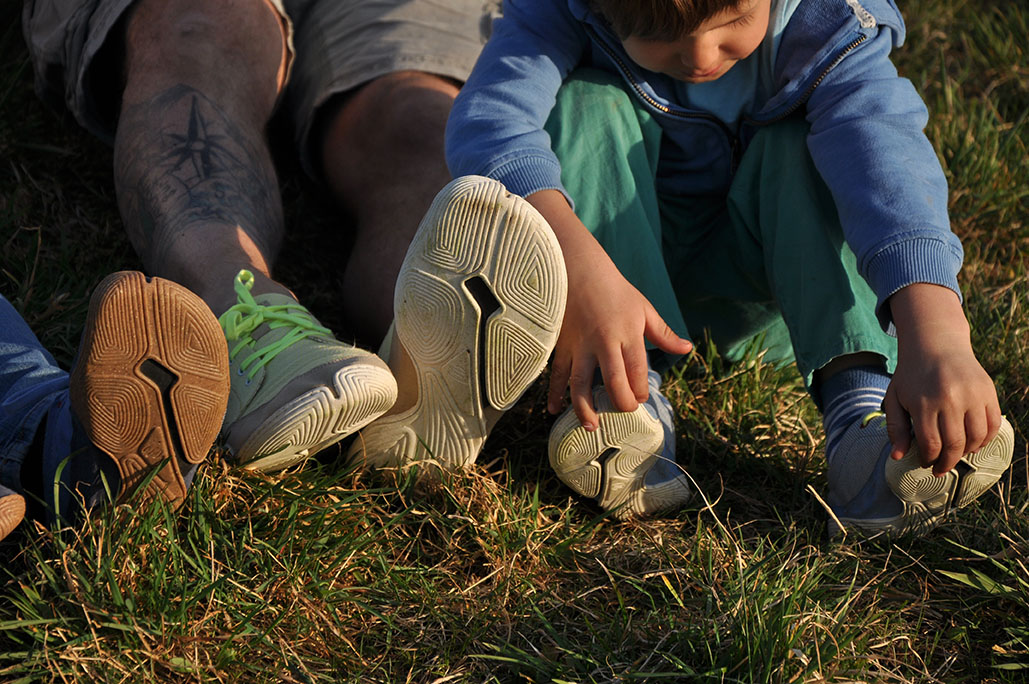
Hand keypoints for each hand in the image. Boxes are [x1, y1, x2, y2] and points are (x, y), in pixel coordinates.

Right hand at [526, 190, 691, 428]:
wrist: (578, 268)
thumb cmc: (615, 289)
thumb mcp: (643, 308)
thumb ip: (663, 333)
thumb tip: (686, 350)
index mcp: (628, 334)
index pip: (637, 373)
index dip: (640, 392)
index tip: (639, 398)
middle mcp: (604, 343)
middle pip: (613, 383)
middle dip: (619, 404)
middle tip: (620, 413)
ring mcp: (580, 346)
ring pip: (580, 384)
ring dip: (584, 409)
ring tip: (591, 426)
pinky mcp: (562, 344)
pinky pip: (557, 373)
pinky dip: (554, 393)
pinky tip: (554, 409)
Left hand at [883, 284, 1001, 475]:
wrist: (936, 344)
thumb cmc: (911, 375)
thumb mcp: (895, 398)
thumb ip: (896, 428)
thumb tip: (897, 457)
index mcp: (924, 403)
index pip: (931, 444)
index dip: (929, 459)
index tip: (925, 463)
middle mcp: (951, 399)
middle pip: (955, 445)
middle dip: (947, 463)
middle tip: (940, 469)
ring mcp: (973, 395)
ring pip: (977, 438)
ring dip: (967, 452)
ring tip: (955, 454)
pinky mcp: (988, 391)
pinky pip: (993, 425)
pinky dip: (985, 439)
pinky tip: (972, 443)